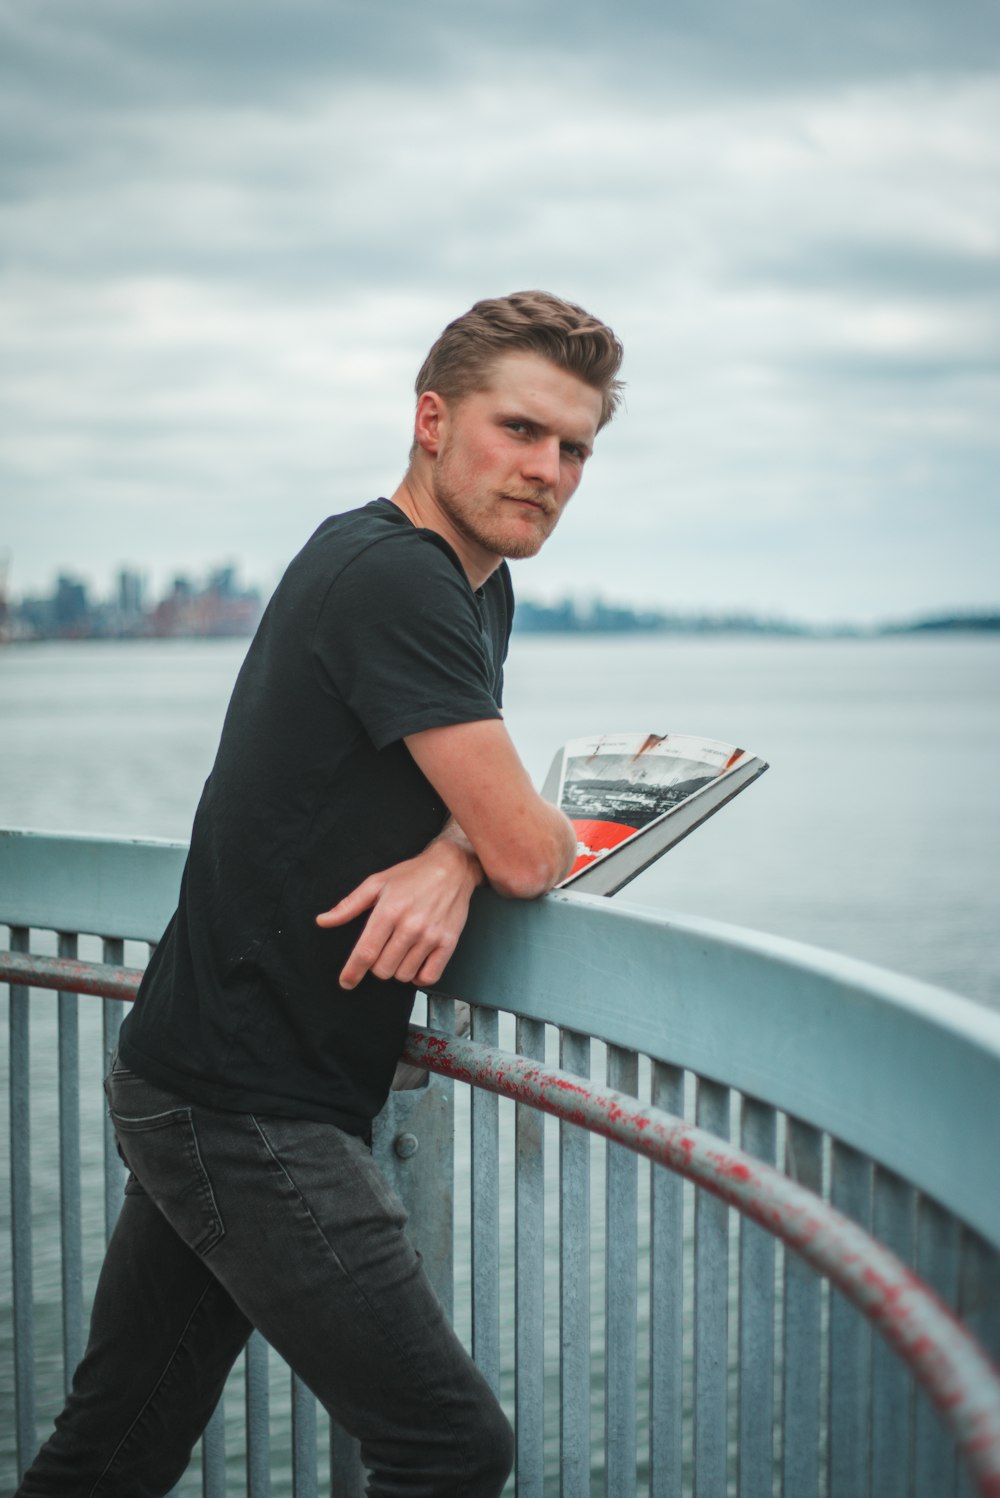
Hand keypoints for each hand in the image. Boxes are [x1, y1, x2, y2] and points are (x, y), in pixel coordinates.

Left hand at [315, 830, 483, 990]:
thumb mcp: (376, 883)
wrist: (452, 867)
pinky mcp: (448, 943)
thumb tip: (323, 921)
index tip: (346, 982)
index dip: (352, 972)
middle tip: (382, 951)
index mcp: (389, 911)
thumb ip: (348, 906)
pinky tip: (415, 963)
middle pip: (383, 969)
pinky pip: (429, 976)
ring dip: (397, 970)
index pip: (366, 952)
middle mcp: (410, 925)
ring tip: (400, 952)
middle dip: (376, 966)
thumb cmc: (412, 874)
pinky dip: (418, 977)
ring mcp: (431, 936)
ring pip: (404, 975)